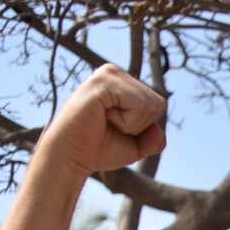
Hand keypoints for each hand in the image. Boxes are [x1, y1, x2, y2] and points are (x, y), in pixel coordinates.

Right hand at [38, 64, 166, 177]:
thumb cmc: (98, 149)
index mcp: (122, 82)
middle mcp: (114, 72)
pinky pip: (138, 104)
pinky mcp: (102, 82)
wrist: (70, 158)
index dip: (144, 126)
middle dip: (139, 125)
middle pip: (157, 103)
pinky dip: (125, 121)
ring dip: (130, 124)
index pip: (158, 104)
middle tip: (109, 126)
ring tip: (104, 121)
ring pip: (149, 104)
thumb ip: (154, 140)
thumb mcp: (135, 146)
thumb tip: (159, 132)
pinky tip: (102, 117)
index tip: (116, 128)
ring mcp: (107, 74)